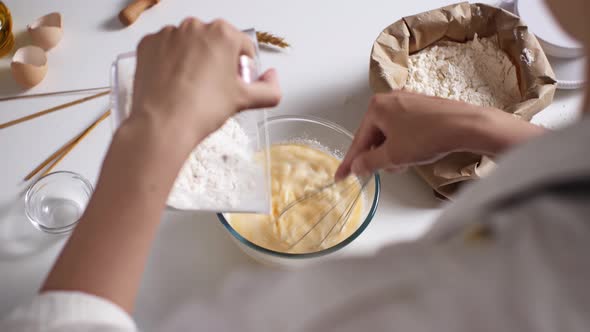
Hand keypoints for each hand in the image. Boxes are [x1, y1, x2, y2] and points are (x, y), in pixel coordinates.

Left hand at [130, 18, 280, 148]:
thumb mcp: (246, 101)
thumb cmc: (200, 109)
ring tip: (191, 89)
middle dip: (217, 63)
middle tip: (212, 90)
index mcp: (223, 33)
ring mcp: (169, 34)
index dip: (242, 70)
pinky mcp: (148, 44)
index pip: (243, 49)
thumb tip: (272, 80)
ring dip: (193, 61)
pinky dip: (169, 64)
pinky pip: (165, 50)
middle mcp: (195, 26)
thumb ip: (271, 89)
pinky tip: (173, 84)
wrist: (162, 124)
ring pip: (190, 46)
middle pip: (216, 44)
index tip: (233, 85)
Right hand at [335, 91, 545, 179]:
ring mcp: (408, 101)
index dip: (350, 162)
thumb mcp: (393, 156)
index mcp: (377, 107)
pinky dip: (405, 143)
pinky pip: (405, 128)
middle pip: (374, 135)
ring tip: (407, 163)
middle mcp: (390, 99)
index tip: (341, 176)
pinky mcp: (424, 107)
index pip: (358, 140)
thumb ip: (369, 162)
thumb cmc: (427, 137)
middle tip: (388, 170)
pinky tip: (416, 153)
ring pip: (391, 133)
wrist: (466, 126)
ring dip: (394, 151)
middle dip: (379, 156)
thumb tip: (357, 166)